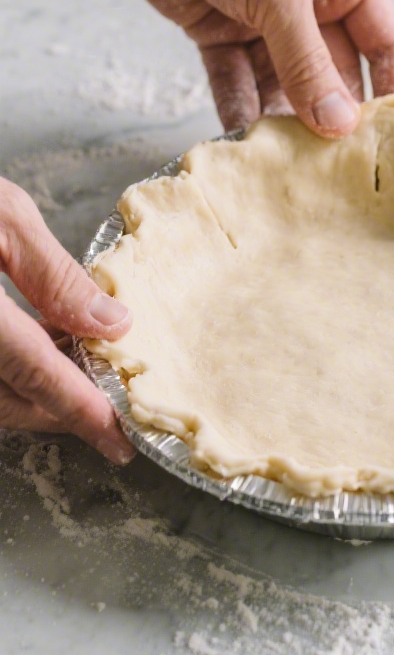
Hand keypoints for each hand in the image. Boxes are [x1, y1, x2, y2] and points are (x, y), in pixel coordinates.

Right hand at [0, 179, 134, 462]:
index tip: (120, 441)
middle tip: (106, 400)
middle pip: (9, 404)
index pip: (36, 375)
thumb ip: (54, 274)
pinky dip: (6, 380)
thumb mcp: (0, 213)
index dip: (83, 413)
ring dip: (32, 397)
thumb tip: (112, 325)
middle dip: (61, 410)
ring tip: (73, 366)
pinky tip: (32, 349)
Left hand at [101, 0, 393, 135]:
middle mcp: (310, 1)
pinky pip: (237, 82)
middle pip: (332, 74)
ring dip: (282, 119)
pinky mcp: (220, 33)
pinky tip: (239, 139)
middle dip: (330, 115)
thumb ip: (308, 65)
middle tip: (333, 167)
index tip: (392, 141)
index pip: (384, 44)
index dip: (392, 89)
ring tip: (285, 162)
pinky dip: (237, 108)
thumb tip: (339, 126)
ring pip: (283, 85)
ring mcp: (263, 20)